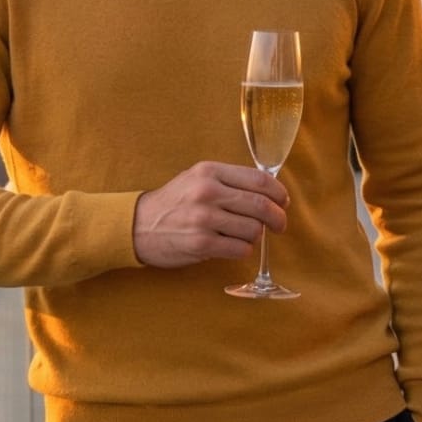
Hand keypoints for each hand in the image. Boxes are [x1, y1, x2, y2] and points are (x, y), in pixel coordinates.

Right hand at [131, 161, 287, 269]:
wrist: (138, 225)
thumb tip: (270, 193)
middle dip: (278, 218)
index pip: (259, 179)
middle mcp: (207, 192)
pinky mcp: (201, 243)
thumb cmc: (173, 203)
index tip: (283, 202)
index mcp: (209, 171)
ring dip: (255, 236)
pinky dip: (242, 250)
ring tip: (243, 235)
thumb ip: (229, 181)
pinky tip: (231, 246)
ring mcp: (204, 218)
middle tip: (279, 225)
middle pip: (261, 206)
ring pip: (253, 230)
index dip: (279, 192)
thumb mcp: (196, 179)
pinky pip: (240, 249)